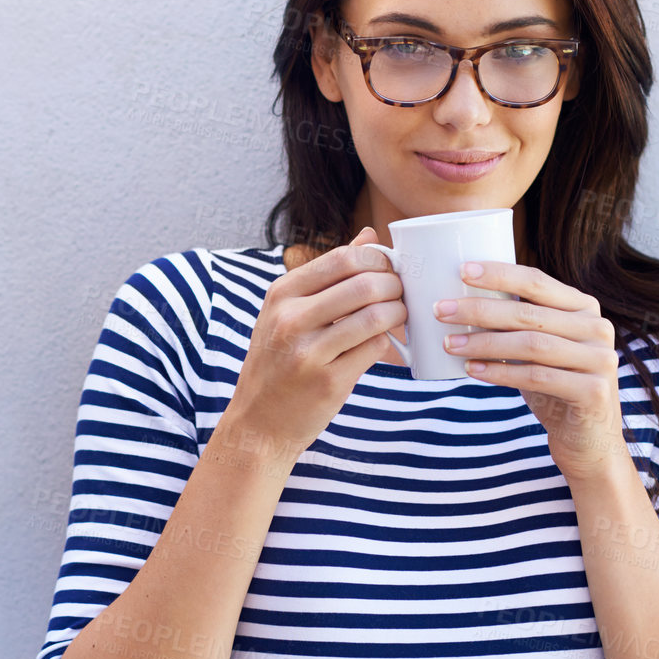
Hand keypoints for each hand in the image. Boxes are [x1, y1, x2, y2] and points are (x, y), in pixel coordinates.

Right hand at [225, 227, 407, 459]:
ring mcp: (308, 353)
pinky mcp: (328, 382)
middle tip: (401, 294)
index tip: (388, 270)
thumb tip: (371, 237)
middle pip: (364, 284)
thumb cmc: (278, 361)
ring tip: (398, 317)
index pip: (343, 258)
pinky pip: (375, 350)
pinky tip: (386, 344)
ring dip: (398, 313)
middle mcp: (290, 319)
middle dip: (395, 285)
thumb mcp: (288, 312)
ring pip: (375, 317)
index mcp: (282, 294)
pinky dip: (389, 344)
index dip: (377, 260)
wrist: (258, 422)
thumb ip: (328, 274)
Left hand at [436, 260, 629, 481]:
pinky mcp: (594, 391)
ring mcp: (599, 359)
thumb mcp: (538, 349)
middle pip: (528, 313)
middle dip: (479, 309)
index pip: (537, 281)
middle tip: (441, 310)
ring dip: (484, 343)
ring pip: (531, 344)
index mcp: (583, 307)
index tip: (461, 271)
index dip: (499, 274)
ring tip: (449, 343)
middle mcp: (596, 328)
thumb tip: (461, 301)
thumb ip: (518, 324)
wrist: (588, 440)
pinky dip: (500, 372)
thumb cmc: (554, 387)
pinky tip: (472, 369)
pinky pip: (537, 376)